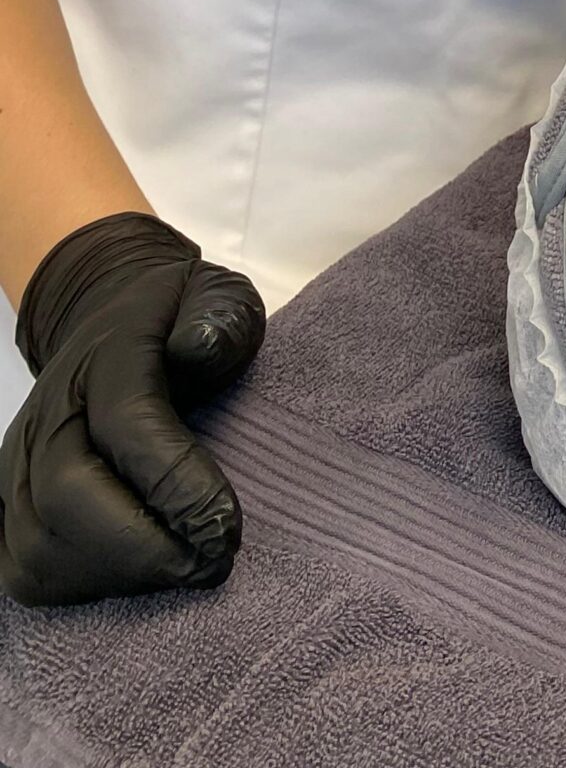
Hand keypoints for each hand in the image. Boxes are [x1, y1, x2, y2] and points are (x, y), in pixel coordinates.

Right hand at [1, 212, 264, 605]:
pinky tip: (136, 576)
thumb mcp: (216, 297)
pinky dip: (80, 587)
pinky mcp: (6, 504)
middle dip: (142, 547)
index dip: (175, 485)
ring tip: (181, 569)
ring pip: (38, 545)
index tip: (226, 527)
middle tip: (210, 561)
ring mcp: (16, 463)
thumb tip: (200, 347)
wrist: (108, 319)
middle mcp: (48, 413)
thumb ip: (221, 317)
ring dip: (115, 575)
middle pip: (66, 496)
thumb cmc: (176, 320)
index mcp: (105, 356)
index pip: (126, 424)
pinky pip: (23, 568)